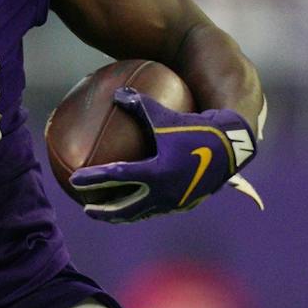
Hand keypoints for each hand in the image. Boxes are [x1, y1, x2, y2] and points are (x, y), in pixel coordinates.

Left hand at [69, 89, 258, 222]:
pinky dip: (144, 209)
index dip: (94, 179)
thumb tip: (117, 92)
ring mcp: (175, 202)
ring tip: (109, 213)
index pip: (117, 177)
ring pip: (143, 213)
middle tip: (87, 208)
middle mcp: (164, 192)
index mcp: (156, 172)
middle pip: (126, 208)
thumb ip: (140, 104)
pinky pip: (158, 209)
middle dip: (104, 211)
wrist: (232, 148)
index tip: (75, 181)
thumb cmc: (197, 128)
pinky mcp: (185, 203)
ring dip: (123, 214)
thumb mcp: (166, 116)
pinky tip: (138, 204)